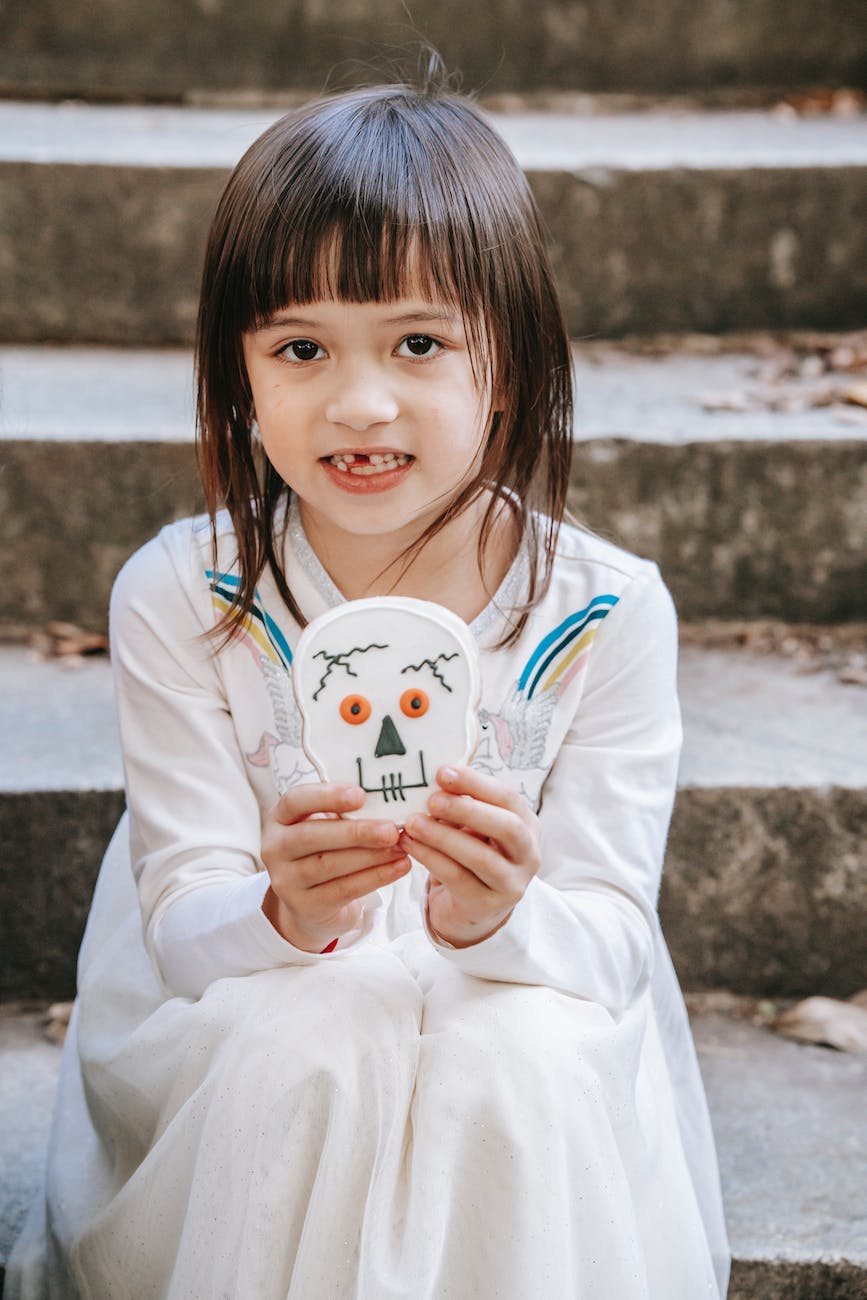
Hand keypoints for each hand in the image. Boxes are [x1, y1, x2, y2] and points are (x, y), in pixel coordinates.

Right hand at [261, 783, 410, 951]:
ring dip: (371, 855)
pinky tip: (398, 867)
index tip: (360, 795)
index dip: (326, 796)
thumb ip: (344, 812)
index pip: (294, 801)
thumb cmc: (324, 851)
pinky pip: (344, 889)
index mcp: (279, 818)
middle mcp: (275, 848)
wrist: (310, 904)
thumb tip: (387, 800)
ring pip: (329, 865)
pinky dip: (375, 877)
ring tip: (400, 847)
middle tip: (391, 830)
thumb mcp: (323, 826)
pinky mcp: (305, 906)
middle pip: (311, 836)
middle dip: (356, 832)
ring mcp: (286, 880)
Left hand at [398, 765, 540, 947]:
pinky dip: (430, 858)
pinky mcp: (488, 906)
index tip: (442, 772)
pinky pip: (457, 878)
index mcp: (527, 825)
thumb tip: (434, 780)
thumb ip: (462, 805)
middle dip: (467, 809)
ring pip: (480, 857)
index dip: (476, 783)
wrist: (470, 908)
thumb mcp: (473, 827)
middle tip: (431, 800)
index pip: (508, 798)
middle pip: (507, 827)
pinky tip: (410, 844)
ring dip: (443, 836)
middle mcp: (528, 854)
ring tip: (412, 823)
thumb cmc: (471, 856)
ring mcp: (512, 884)